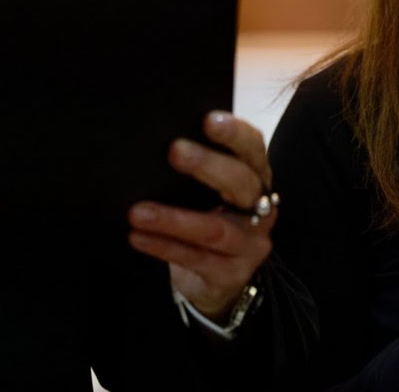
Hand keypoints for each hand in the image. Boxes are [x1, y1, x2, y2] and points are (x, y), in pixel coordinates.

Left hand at [127, 111, 273, 319]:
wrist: (217, 278)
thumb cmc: (207, 216)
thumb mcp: (208, 190)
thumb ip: (196, 168)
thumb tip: (157, 141)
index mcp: (256, 176)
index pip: (253, 148)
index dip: (234, 134)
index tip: (207, 120)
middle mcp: (262, 209)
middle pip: (241, 184)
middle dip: (207, 166)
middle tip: (174, 151)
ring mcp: (250, 245)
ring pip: (214, 229)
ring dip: (173, 218)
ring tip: (137, 211)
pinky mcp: (232, 275)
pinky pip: (196, 259)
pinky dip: (164, 246)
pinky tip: (137, 237)